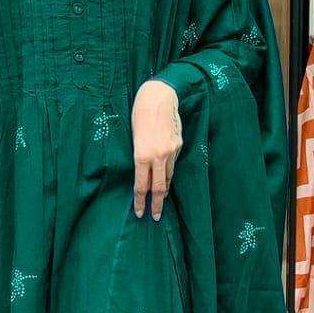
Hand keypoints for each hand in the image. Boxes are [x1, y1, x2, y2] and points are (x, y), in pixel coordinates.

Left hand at [132, 79, 181, 220]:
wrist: (160, 96)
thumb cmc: (140, 114)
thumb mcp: (134, 138)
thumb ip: (140, 157)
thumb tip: (145, 174)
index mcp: (142, 155)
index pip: (142, 186)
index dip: (141, 202)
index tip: (141, 213)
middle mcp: (158, 156)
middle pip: (160, 188)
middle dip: (157, 204)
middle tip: (156, 216)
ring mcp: (171, 151)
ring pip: (168, 175)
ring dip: (164, 187)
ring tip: (160, 197)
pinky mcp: (179, 145)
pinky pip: (173, 162)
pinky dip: (168, 170)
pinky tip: (165, 172)